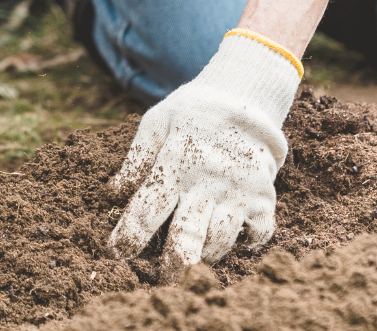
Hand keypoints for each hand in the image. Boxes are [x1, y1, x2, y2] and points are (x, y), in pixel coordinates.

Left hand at [108, 31, 300, 281]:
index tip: (117, 252)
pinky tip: (231, 237)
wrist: (247, 97)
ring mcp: (238, 192)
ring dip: (203, 256)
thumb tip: (113, 192)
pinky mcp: (263, 197)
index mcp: (175, 164)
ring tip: (194, 256)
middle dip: (169, 267)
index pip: (146, 210)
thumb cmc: (194, 112)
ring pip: (219, 242)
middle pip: (186, 238)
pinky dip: (244, 243)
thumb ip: (137, 157)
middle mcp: (207, 183)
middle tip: (161, 278)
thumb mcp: (158, 121)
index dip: (128, 237)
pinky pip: (256, 235)